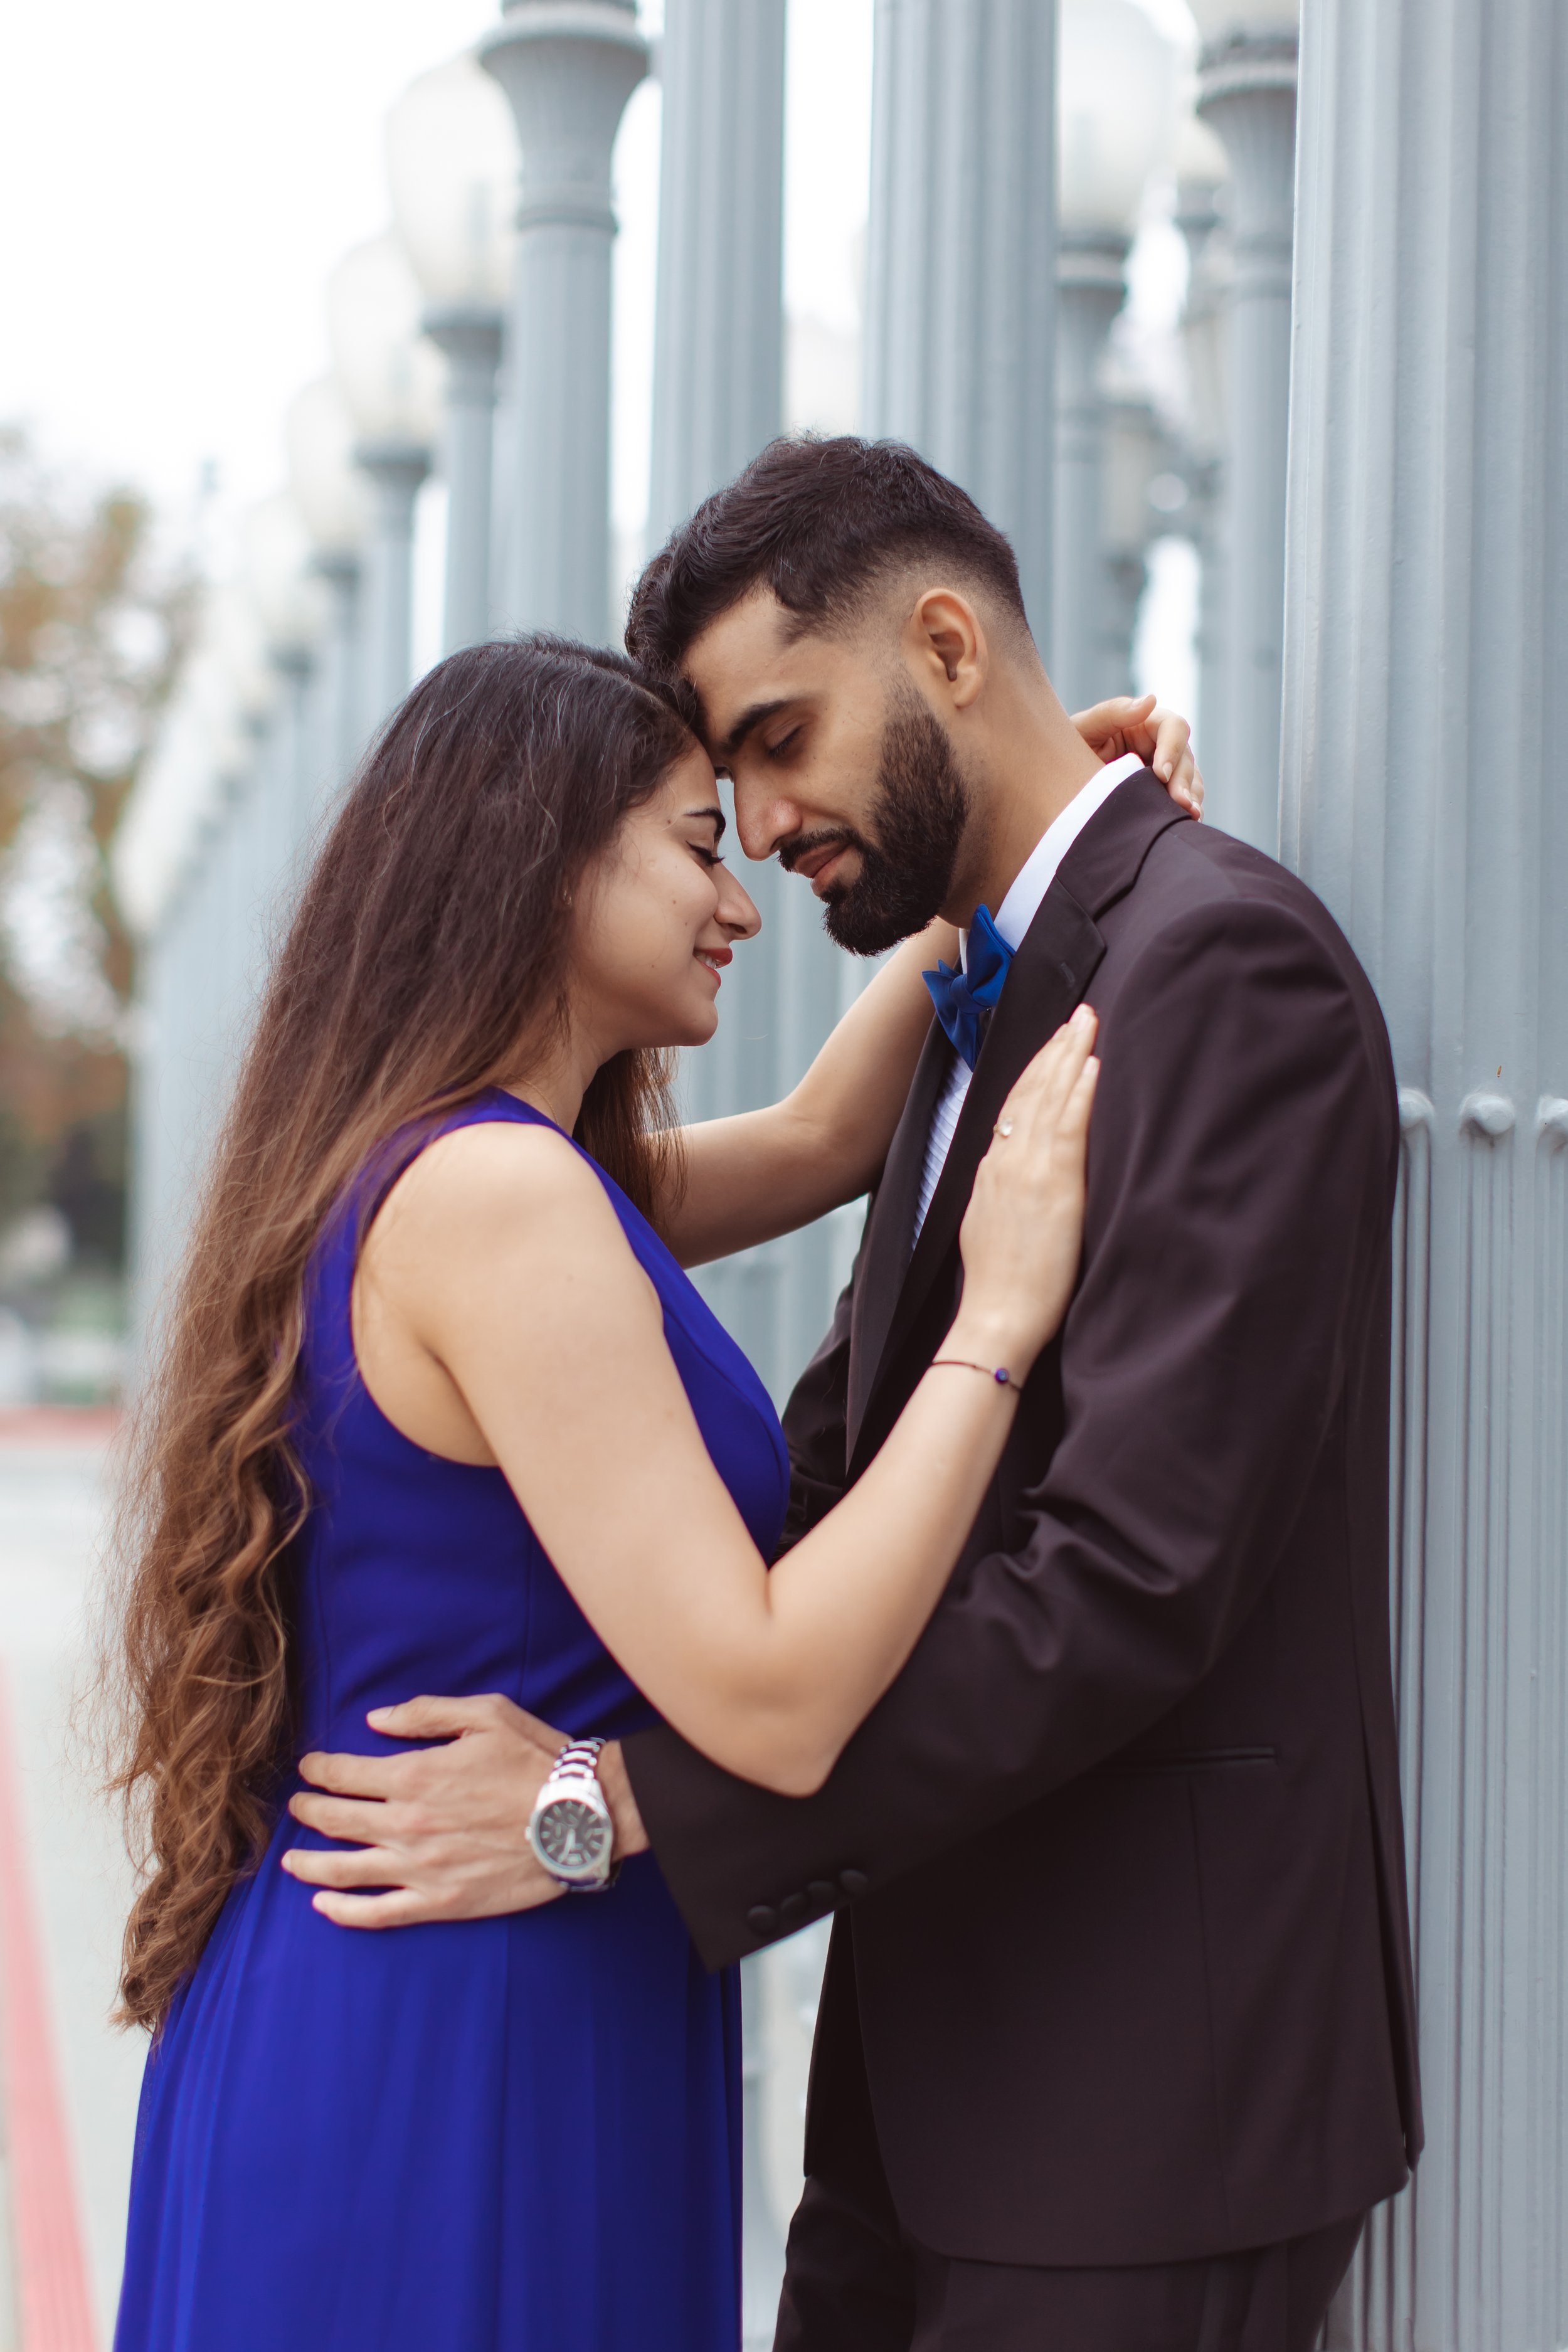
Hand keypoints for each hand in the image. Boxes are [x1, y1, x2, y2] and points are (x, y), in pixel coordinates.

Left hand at [282, 1694, 646, 1928]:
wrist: (578, 1816)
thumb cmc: (535, 1759)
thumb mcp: (485, 1714)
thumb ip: (425, 1713)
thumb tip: (376, 1719)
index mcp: (415, 1776)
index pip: (345, 1773)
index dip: (319, 1769)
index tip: (308, 1767)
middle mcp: (407, 1824)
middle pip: (337, 1820)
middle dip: (308, 1811)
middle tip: (297, 1807)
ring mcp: (420, 1868)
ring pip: (345, 1870)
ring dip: (310, 1863)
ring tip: (291, 1860)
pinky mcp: (440, 1901)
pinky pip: (379, 1913)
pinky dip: (345, 1912)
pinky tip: (324, 1905)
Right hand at [954, 1005, 1099, 1373]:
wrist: (996, 1317)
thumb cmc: (998, 1286)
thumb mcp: (987, 1226)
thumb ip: (1000, 1192)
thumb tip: (1012, 1175)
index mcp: (992, 1171)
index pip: (1013, 1106)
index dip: (1035, 1070)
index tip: (1052, 1043)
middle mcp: (1005, 1162)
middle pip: (1030, 1091)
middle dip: (1054, 1048)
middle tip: (1077, 1014)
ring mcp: (1028, 1171)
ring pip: (1049, 1098)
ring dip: (1070, 1056)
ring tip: (1088, 1023)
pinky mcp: (1055, 1187)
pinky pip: (1068, 1127)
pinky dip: (1079, 1092)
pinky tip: (1092, 1065)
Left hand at [1071, 693, 1203, 818]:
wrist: (1060, 780)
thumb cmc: (1068, 746)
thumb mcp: (1084, 727)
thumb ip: (1114, 712)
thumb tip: (1152, 700)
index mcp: (1145, 722)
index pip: (1174, 728)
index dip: (1172, 749)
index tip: (1160, 774)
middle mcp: (1160, 743)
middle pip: (1186, 757)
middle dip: (1183, 782)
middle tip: (1179, 804)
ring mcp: (1164, 768)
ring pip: (1190, 780)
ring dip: (1190, 798)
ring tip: (1187, 817)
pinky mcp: (1163, 791)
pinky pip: (1184, 799)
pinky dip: (1186, 810)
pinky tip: (1183, 823)